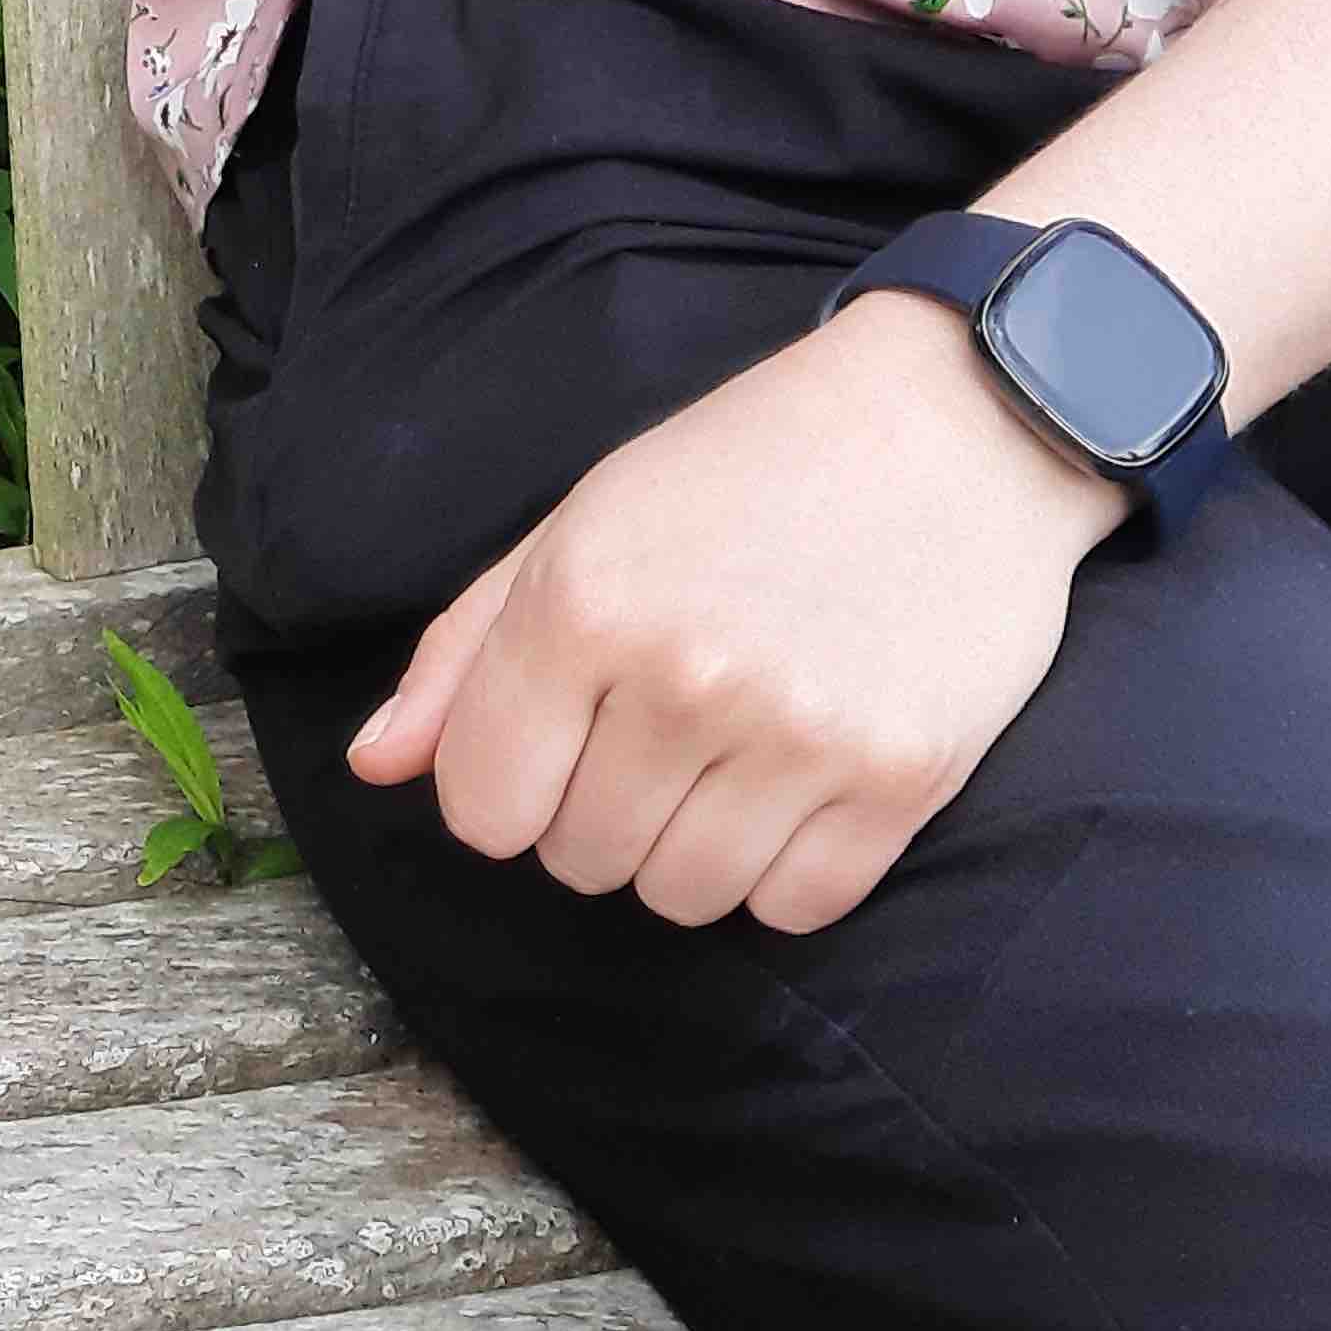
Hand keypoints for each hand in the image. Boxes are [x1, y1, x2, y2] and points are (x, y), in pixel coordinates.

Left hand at [338, 287, 1118, 929]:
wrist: (957, 420)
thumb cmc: (751, 465)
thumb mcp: (585, 520)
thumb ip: (468, 648)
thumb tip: (373, 765)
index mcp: (583, 599)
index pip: (482, 805)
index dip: (504, 787)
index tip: (553, 742)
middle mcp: (682, 676)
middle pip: (578, 859)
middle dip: (598, 810)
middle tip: (659, 726)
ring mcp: (798, 735)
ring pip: (681, 897)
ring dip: (687, 850)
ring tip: (729, 753)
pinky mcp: (900, 780)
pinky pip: (794, 909)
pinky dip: (783, 871)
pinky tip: (799, 781)